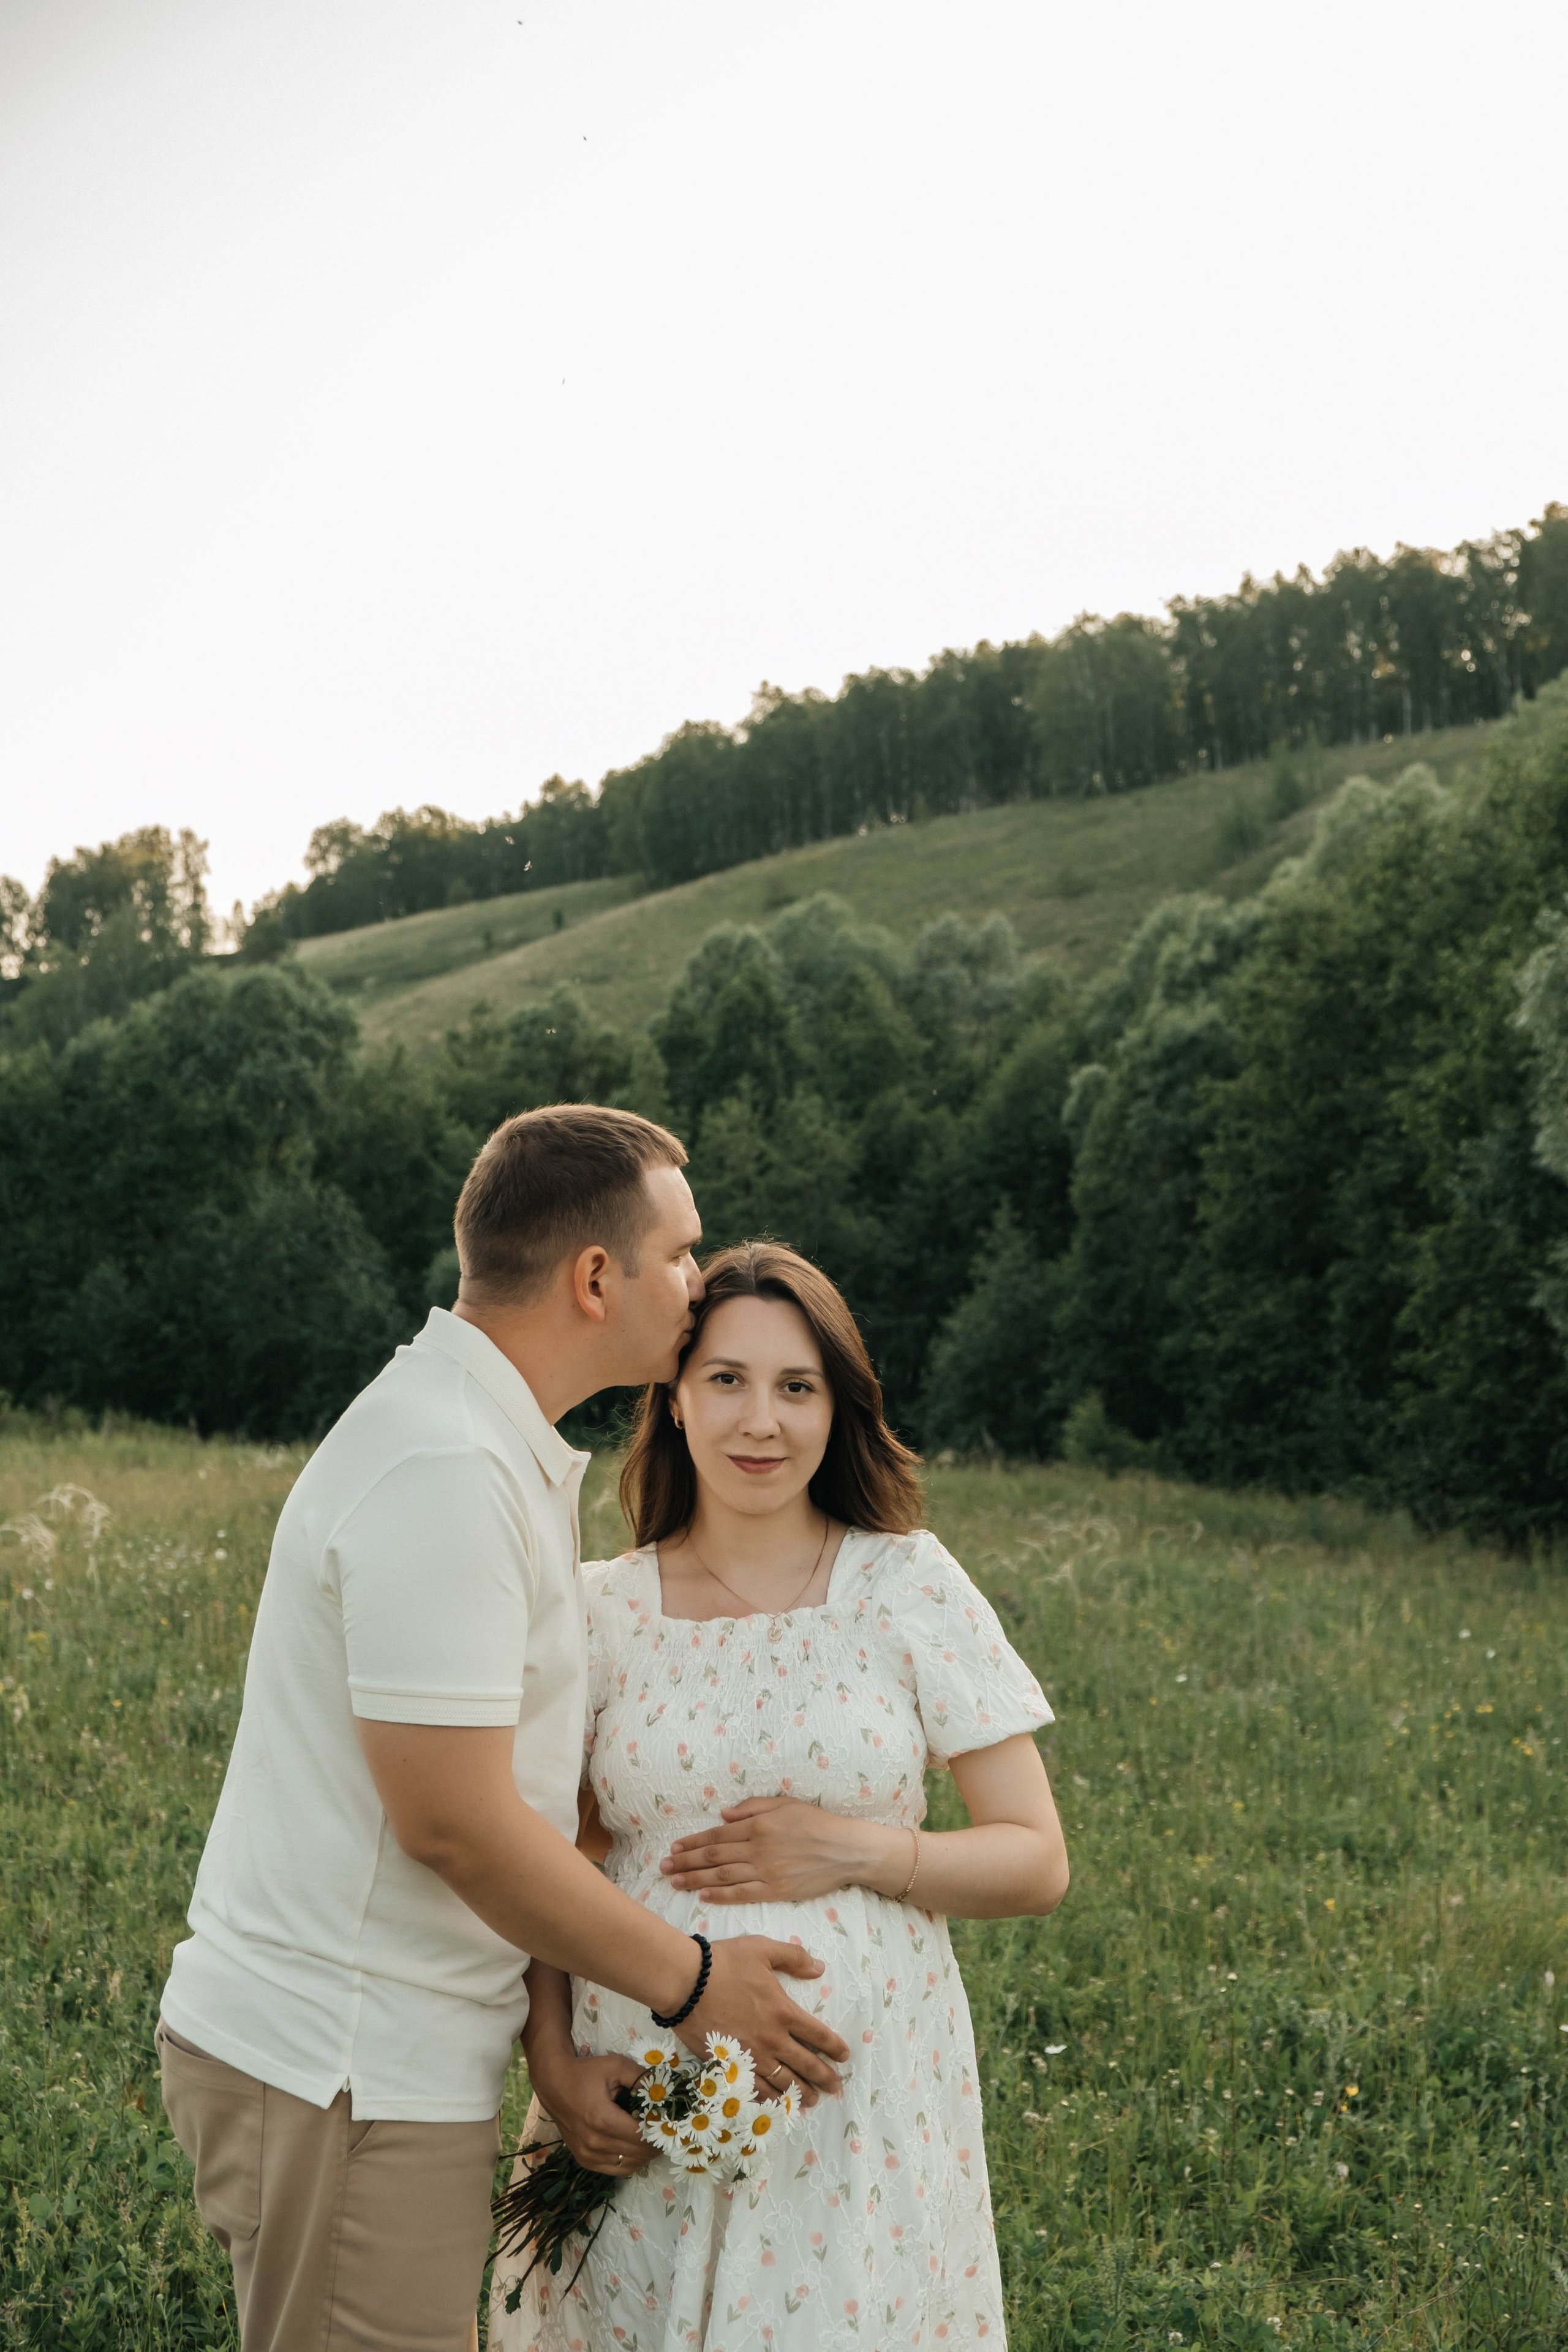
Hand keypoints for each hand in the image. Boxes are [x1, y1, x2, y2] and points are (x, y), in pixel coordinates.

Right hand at [526, 2048, 654, 2177]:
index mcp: (601, 2119)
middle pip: (636, 2153)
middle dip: (654, 2144)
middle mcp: (593, 2142)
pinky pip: (615, 2170)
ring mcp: (587, 2154)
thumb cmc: (585, 2073)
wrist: (553, 2083)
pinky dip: (630, 2162)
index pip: (639, 2136)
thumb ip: (641, 2077)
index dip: (658, 2132)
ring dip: (644, 2156)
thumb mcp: (615, 2066)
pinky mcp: (584, 2160)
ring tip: (652, 2140)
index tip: (669, 2123)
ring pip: (628, 2165)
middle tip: (665, 2132)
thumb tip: (663, 2091)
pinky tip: (636, 2149)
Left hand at [662, 1795, 887, 1903]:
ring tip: (674, 1880)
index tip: (675, 1846)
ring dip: (696, 1879)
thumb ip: (753, 1806)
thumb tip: (723, 1813)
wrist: (846, 1850)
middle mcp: (758, 1847)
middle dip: (686, 1860)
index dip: (694, 1841)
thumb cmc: (817, 1823)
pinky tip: (703, 1895)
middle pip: (714, 1855)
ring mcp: (767, 1871)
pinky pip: (743, 1894)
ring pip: (723, 1875)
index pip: (718, 1834)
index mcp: (759, 1824)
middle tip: (663, 1866)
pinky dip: (721, 1895)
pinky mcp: (777, 1890)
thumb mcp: (785, 1804)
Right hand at [679, 1933, 849, 2103]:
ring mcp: (751, 2055)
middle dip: (824, 2077)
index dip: (834, 2047)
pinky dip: (770, 2099)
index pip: (818, 2035)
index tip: (844, 2056)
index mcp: (783, 2011)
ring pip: (783, 2082)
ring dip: (801, 2093)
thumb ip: (793, 1957)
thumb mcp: (762, 1949)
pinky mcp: (731, 2066)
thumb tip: (819, 1968)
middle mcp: (772, 2039)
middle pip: (806, 2064)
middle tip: (836, 2088)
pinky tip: (776, 2103)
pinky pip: (755, 2088)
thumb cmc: (724, 1964)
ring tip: (812, 2100)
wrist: (685, 1984)